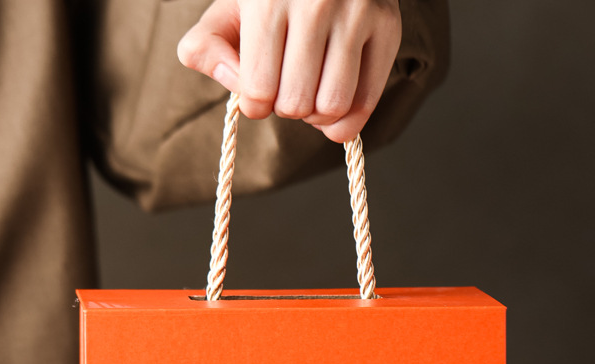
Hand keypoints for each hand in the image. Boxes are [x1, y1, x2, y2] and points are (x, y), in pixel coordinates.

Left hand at [178, 0, 401, 142]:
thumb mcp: (229, 9)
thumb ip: (206, 48)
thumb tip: (236, 87)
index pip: (259, 91)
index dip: (255, 104)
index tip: (259, 90)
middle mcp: (317, 2)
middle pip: (296, 103)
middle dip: (285, 108)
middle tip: (287, 87)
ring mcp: (357, 13)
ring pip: (332, 106)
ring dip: (316, 116)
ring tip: (310, 94)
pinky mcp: (388, 26)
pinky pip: (366, 101)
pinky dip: (346, 121)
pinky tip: (333, 108)